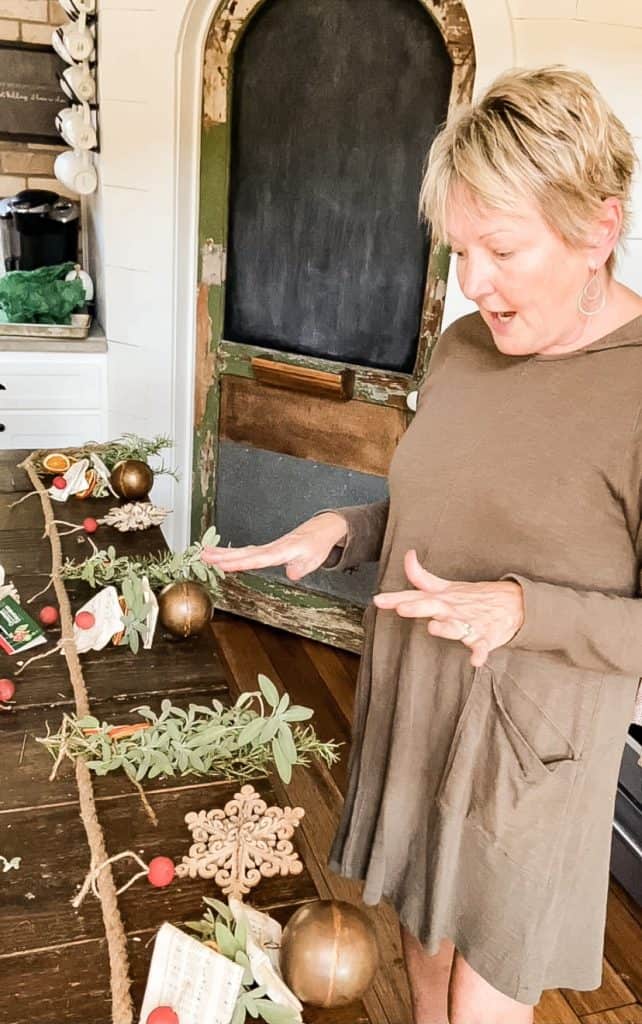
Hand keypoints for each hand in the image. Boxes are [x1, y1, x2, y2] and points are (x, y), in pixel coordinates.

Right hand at [200, 513, 347, 580]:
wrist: (322, 529)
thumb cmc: (317, 544)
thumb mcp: (314, 559)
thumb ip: (300, 568)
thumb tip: (291, 573)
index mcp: (282, 551)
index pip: (257, 559)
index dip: (240, 562)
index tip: (223, 564)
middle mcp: (272, 548)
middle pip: (244, 553)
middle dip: (223, 555)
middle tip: (203, 555)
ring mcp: (269, 547)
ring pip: (243, 551)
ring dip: (224, 553)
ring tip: (205, 553)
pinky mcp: (269, 548)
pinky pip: (248, 551)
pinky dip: (235, 553)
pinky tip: (222, 555)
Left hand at [373, 549, 523, 666]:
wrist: (513, 603)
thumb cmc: (472, 597)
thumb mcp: (446, 587)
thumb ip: (422, 577)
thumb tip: (407, 555)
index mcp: (442, 598)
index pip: (415, 596)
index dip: (396, 598)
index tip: (377, 600)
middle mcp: (453, 609)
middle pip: (432, 607)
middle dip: (417, 607)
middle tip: (402, 608)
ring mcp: (470, 622)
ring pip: (456, 627)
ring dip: (446, 628)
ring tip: (434, 628)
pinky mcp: (486, 636)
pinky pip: (482, 646)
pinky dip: (480, 653)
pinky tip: (476, 660)